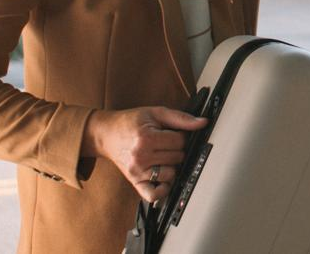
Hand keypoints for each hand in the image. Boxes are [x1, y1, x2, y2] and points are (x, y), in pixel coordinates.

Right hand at [82, 106, 206, 202]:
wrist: (106, 134)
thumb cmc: (131, 122)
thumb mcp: (155, 113)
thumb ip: (180, 118)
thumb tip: (202, 123)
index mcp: (147, 138)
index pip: (180, 141)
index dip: (182, 135)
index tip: (175, 133)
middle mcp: (141, 157)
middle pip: (177, 157)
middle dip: (177, 149)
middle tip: (168, 143)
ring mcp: (138, 172)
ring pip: (171, 174)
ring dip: (172, 165)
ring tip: (164, 156)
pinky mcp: (135, 182)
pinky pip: (153, 195)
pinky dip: (163, 189)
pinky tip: (164, 178)